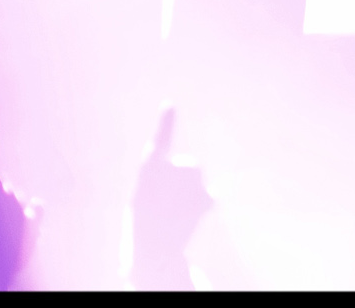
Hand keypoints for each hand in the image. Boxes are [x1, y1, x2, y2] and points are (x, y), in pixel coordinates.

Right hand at [130, 108, 213, 289]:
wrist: (154, 251)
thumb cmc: (146, 220)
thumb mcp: (149, 194)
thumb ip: (168, 180)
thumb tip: (202, 188)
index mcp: (149, 166)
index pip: (160, 139)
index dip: (165, 122)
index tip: (169, 104)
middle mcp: (171, 168)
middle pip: (189, 166)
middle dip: (185, 178)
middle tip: (170, 201)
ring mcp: (190, 182)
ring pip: (198, 182)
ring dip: (193, 192)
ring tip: (177, 212)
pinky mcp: (205, 197)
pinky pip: (208, 196)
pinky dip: (203, 205)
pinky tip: (190, 218)